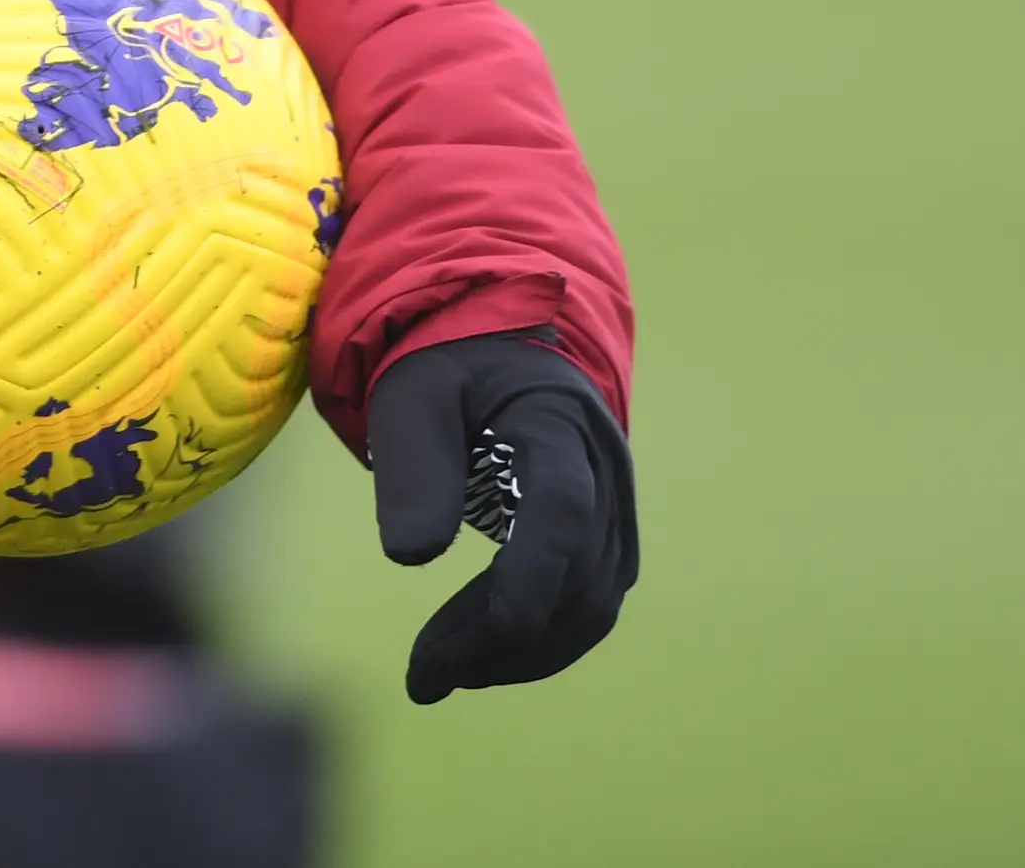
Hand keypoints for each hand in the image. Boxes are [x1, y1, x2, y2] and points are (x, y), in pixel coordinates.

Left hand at [369, 329, 638, 703]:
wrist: (496, 348)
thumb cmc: (446, 368)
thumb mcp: (411, 396)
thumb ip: (413, 467)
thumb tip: (409, 557)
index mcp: (558, 420)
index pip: (561, 504)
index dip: (537, 571)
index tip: (501, 629)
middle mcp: (603, 471)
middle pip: (573, 573)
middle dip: (500, 635)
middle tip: (423, 677)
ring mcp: (614, 510)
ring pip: (587, 605)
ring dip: (517, 653)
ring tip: (437, 676)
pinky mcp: (604, 541)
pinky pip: (584, 606)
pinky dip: (534, 643)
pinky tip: (474, 660)